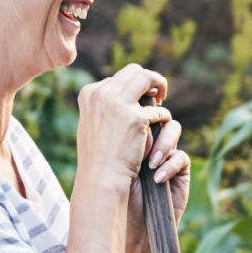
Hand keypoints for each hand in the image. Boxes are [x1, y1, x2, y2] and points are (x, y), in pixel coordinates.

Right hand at [74, 64, 171, 186]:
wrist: (100, 180)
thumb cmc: (96, 159)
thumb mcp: (92, 125)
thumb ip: (102, 107)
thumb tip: (120, 95)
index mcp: (89, 93)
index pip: (117, 78)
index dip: (131, 87)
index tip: (138, 99)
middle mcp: (102, 93)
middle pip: (133, 72)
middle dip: (148, 80)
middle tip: (157, 95)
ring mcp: (119, 104)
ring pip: (148, 78)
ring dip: (159, 86)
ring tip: (162, 101)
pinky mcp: (136, 117)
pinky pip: (159, 110)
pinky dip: (163, 118)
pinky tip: (160, 128)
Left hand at [126, 116, 190, 248]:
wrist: (126, 226)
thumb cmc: (113, 196)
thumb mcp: (111, 162)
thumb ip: (118, 136)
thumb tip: (122, 109)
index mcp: (129, 135)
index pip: (137, 110)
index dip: (136, 109)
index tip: (128, 116)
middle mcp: (148, 142)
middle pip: (157, 114)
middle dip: (150, 121)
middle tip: (142, 135)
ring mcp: (165, 155)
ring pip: (173, 129)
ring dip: (163, 143)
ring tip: (150, 163)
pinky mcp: (180, 171)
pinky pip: (181, 157)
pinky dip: (170, 166)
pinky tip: (157, 179)